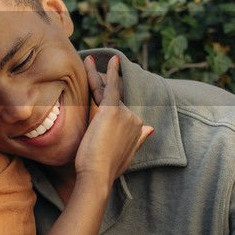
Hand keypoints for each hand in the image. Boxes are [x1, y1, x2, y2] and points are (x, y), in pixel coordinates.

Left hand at [73, 55, 151, 188]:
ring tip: (87, 61)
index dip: (106, 112)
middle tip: (84, 95)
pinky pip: (110, 85)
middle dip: (98, 97)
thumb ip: (138, 140)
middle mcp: (134, 118)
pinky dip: (112, 71)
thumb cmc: (106, 170)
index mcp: (137, 127)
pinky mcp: (111, 110)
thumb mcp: (126, 155)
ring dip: (95, 76)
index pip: (118, 113)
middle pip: (112, 102)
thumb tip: (150, 128)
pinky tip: (113, 58)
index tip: (100, 113)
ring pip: (106, 91)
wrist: (97, 176)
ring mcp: (124, 113)